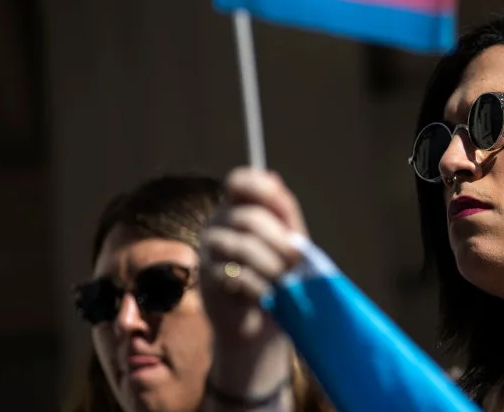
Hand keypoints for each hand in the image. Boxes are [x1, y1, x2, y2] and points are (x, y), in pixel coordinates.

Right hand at [201, 167, 307, 342]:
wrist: (260, 325)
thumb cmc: (275, 278)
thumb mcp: (287, 242)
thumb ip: (283, 212)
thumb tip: (273, 177)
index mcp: (238, 209)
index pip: (237, 181)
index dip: (259, 187)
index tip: (283, 207)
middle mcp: (217, 224)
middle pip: (248, 217)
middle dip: (279, 239)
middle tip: (296, 260)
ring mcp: (208, 251)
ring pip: (241, 245)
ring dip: (271, 264)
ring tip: (283, 281)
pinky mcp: (207, 279)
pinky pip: (235, 274)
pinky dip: (260, 286)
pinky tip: (269, 296)